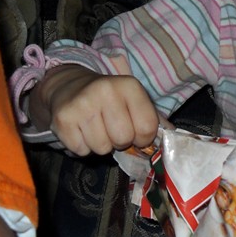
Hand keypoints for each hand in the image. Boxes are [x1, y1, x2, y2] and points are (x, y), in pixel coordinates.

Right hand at [33, 65, 162, 155]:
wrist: (70, 87)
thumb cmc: (110, 100)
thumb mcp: (135, 101)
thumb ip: (154, 120)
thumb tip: (172, 139)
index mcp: (129, 86)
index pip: (147, 128)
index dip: (143, 137)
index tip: (134, 131)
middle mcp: (106, 91)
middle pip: (123, 139)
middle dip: (119, 141)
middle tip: (111, 128)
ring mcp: (82, 104)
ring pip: (102, 147)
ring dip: (100, 144)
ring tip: (95, 128)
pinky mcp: (63, 118)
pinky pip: (81, 150)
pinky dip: (82, 146)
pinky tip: (81, 130)